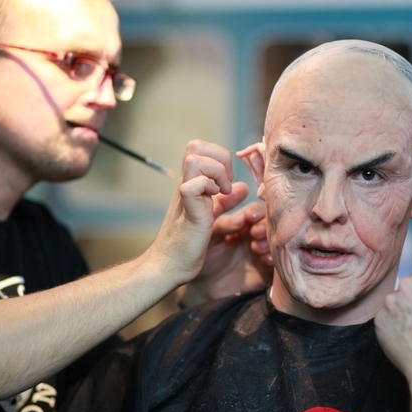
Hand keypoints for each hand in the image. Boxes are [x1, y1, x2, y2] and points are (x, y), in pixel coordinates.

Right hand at [145, 140, 236, 284]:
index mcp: (191, 184)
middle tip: (226, 183)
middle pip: (195, 145)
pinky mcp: (187, 210)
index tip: (227, 181)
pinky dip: (208, 189)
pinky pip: (193, 185)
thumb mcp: (211, 216)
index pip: (200, 148)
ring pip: (195, 158)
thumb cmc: (187, 244)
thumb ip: (225, 200)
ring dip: (216, 171)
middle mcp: (186, 185)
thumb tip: (242, 187)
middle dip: (219, 157)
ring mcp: (184, 196)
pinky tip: (214, 203)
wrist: (168, 267)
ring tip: (222, 192)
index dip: (219, 156)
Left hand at [179, 201, 273, 306]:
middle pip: (267, 226)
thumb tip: (240, 186)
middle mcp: (247, 236)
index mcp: (234, 224)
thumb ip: (216, 204)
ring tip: (257, 247)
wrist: (187, 282)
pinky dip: (271, 258)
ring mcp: (254, 253)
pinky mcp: (259, 270)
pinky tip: (264, 259)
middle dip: (262, 226)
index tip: (248, 217)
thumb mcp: (201, 224)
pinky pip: (273, 261)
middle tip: (253, 231)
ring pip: (272, 240)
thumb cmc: (189, 252)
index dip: (252, 212)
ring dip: (267, 240)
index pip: (252, 211)